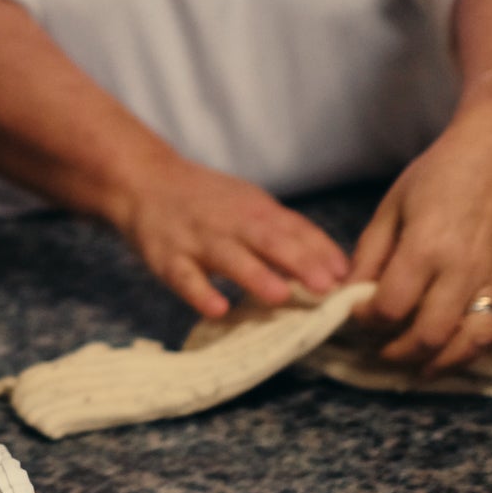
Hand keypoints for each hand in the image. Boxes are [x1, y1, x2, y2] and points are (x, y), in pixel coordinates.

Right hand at [106, 155, 348, 317]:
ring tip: (280, 296)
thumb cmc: (208, 202)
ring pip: (229, 258)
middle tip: (326, 288)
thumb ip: (288, 234)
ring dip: (255, 276)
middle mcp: (231, 223)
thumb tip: (335, 267)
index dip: (320, 250)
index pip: (294, 228)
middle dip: (298, 262)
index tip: (346, 276)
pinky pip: (185, 277)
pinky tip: (218, 310)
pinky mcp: (167, 259)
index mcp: (255, 210)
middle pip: (268, 240)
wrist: (145, 182)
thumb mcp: (251, 207)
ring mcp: (198, 240)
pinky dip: (201, 293)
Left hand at [350, 114, 491, 375]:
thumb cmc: (440, 173)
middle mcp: (466, 269)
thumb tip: (349, 296)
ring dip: (444, 362)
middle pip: (430, 336)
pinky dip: (491, 345)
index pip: (390, 308)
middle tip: (382, 348)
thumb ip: (369, 256)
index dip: (366, 320)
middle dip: (399, 352)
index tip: (357, 313)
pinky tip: (465, 346)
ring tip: (419, 364)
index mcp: (428, 247)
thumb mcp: (391, 206)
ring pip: (474, 342)